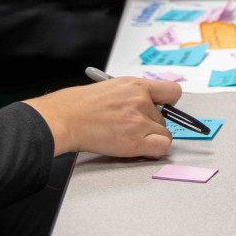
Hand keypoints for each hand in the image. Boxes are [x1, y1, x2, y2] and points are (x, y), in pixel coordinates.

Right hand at [23, 77, 181, 157]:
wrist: (63, 118)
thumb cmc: (79, 105)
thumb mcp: (111, 87)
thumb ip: (132, 94)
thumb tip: (148, 105)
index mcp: (135, 85)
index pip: (171, 91)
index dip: (169, 103)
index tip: (163, 110)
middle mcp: (141, 100)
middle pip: (165, 117)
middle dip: (151, 124)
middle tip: (131, 128)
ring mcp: (139, 120)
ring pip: (163, 133)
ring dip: (150, 138)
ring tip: (127, 138)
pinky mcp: (136, 140)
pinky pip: (162, 146)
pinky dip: (155, 150)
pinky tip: (140, 149)